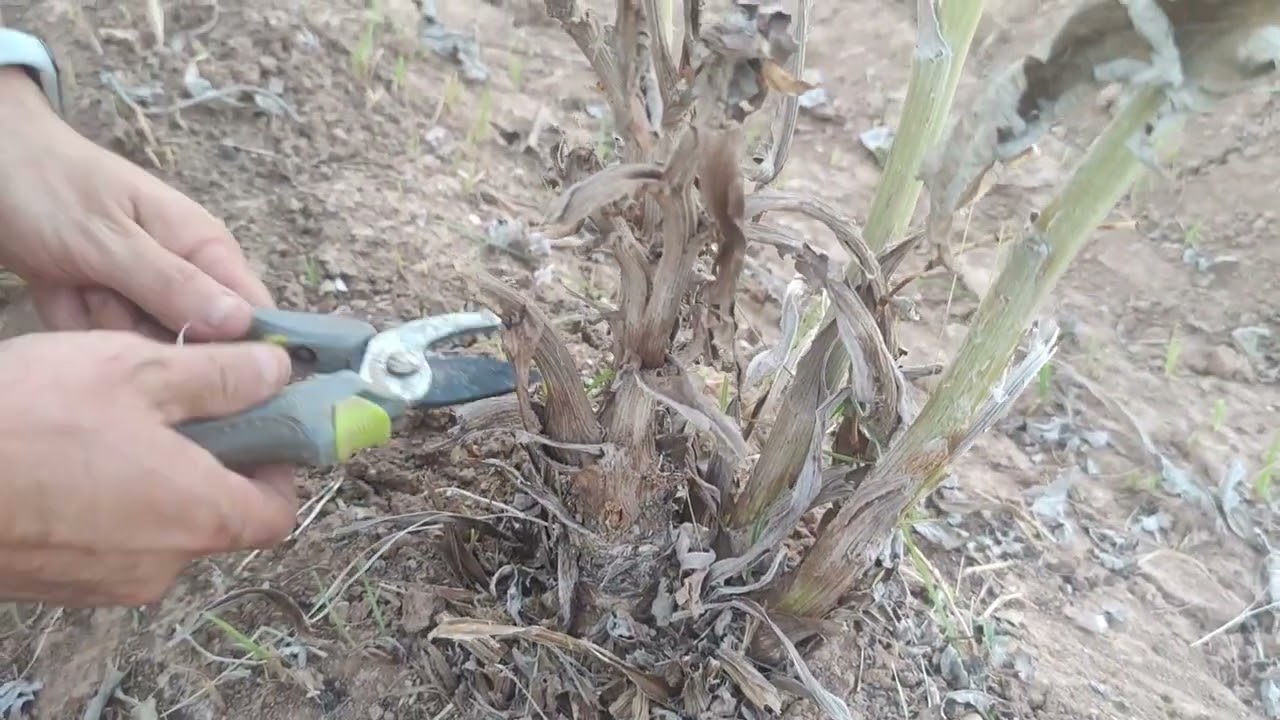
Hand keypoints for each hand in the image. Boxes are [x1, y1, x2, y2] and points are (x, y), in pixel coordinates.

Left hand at [0, 67, 272, 340]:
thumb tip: (243, 326)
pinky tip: (57, 288)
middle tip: (105, 296)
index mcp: (204, 247)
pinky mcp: (106, 302)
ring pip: (144, 342)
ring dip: (102, 324)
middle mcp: (184, 272)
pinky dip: (74, 319)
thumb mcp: (109, 238)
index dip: (244, 347)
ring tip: (75, 282)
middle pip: (196, 338)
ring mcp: (143, 289)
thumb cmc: (49, 187)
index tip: (207, 367)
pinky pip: (104, 337)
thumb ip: (173, 284)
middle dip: (147, 333)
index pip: (254, 311)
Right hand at [0, 331, 296, 605]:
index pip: (278, 512)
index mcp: (199, 515)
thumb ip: (220, 375)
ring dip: (151, 478)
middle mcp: (162, 565)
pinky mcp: (58, 584)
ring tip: (107, 422)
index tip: (260, 423)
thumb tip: (277, 372)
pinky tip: (65, 455)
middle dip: (209, 461)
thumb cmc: (26, 420)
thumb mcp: (137, 370)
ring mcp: (106, 582)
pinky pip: (106, 540)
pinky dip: (104, 501)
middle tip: (176, 405)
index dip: (279, 466)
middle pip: (218, 516)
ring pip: (158, 526)